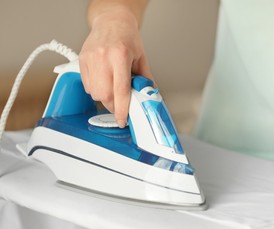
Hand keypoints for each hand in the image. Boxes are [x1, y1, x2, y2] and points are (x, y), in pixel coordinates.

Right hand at [79, 7, 152, 127]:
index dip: (122, 109)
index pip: (120, 90)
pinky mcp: (82, 60)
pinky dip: (95, 90)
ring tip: (112, 90)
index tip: (123, 120)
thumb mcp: (141, 57)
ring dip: (104, 99)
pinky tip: (103, 82)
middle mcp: (103, 57)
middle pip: (104, 95)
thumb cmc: (127, 37)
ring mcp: (90, 59)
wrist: (112, 21)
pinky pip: (87, 85)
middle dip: (113, 106)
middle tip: (119, 106)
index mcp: (120, 56)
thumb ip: (145, 79)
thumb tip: (148, 96)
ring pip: (94, 93)